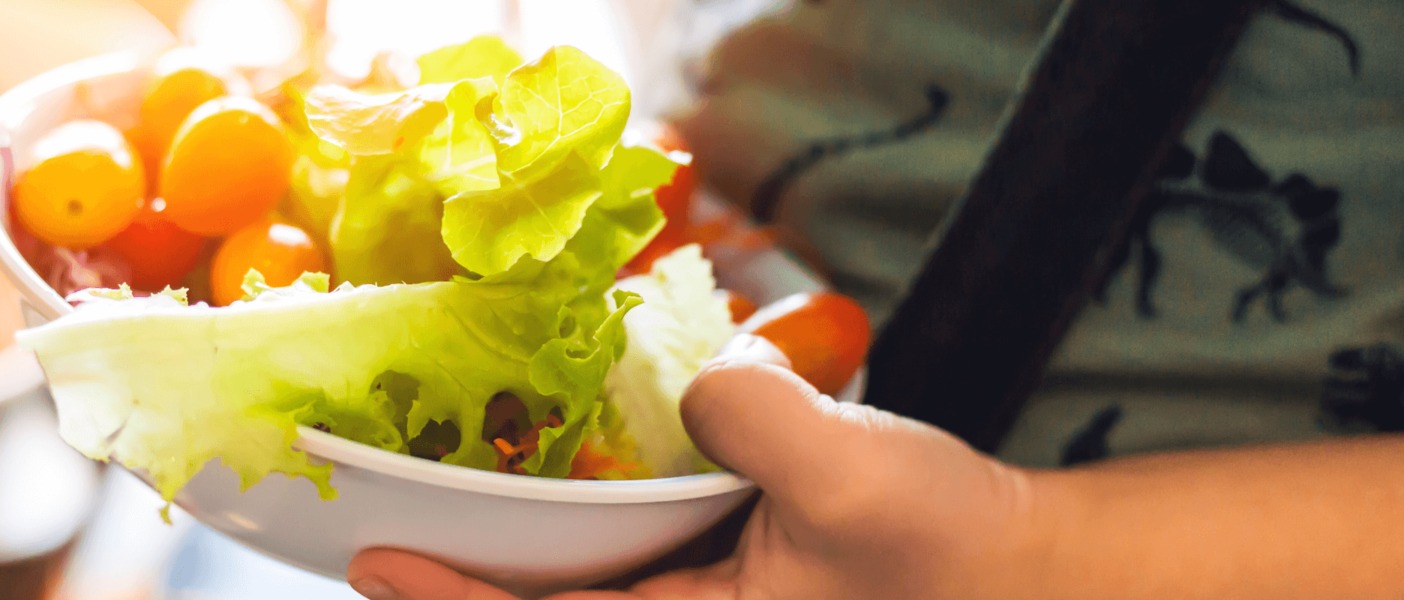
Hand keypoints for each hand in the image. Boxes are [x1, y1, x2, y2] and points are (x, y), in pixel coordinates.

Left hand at [345, 334, 1045, 599]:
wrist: (1031, 573)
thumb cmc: (952, 551)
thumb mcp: (854, 478)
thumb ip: (759, 421)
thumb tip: (696, 383)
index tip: (372, 563)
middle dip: (465, 584)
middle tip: (376, 533)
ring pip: (584, 593)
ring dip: (517, 561)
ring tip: (445, 506)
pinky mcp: (729, 587)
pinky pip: (632, 568)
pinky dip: (585, 531)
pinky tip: (559, 484)